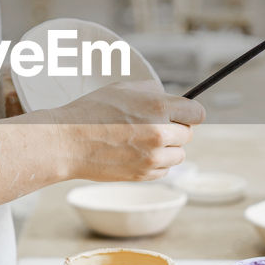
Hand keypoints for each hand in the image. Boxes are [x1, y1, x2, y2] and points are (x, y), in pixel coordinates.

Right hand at [44, 79, 204, 182]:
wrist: (67, 142)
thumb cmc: (91, 111)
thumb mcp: (123, 88)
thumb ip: (152, 91)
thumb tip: (168, 98)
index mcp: (158, 107)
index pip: (197, 113)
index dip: (190, 112)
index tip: (183, 114)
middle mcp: (160, 133)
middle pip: (188, 135)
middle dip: (176, 129)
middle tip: (155, 125)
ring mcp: (152, 157)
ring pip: (179, 155)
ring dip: (168, 148)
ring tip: (145, 140)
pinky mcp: (143, 175)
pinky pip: (164, 170)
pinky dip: (156, 163)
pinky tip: (138, 153)